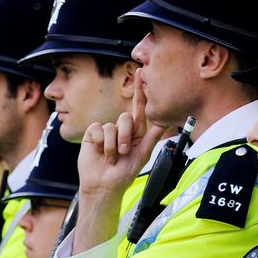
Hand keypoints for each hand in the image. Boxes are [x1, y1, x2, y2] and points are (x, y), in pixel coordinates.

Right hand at [79, 68, 165, 199]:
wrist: (104, 185)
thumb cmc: (124, 173)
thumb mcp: (142, 155)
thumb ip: (152, 137)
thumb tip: (164, 122)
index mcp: (136, 131)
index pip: (138, 107)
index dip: (139, 90)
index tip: (141, 72)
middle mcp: (121, 128)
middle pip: (126, 118)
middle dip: (126, 136)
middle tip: (124, 153)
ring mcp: (107, 130)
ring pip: (112, 126)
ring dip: (113, 145)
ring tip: (112, 157)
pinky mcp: (93, 134)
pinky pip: (98, 130)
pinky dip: (102, 143)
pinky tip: (100, 153)